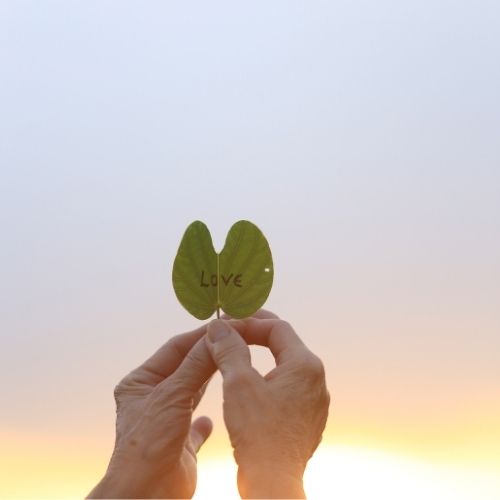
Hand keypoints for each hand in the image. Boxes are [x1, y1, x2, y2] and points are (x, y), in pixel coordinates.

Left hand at [87, 325, 215, 498]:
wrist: (147, 495)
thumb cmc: (148, 444)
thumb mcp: (172, 395)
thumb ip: (196, 365)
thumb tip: (216, 335)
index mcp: (140, 382)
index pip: (175, 348)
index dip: (200, 335)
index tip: (226, 324)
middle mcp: (152, 398)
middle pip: (186, 367)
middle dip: (208, 353)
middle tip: (235, 338)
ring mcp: (166, 420)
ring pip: (193, 391)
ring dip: (211, 378)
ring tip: (232, 360)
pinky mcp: (180, 443)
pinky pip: (196, 424)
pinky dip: (207, 418)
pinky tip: (215, 415)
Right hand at [205, 313, 329, 498]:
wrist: (274, 483)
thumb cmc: (258, 433)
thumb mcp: (238, 383)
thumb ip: (229, 349)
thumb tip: (219, 327)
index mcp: (305, 365)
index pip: (277, 328)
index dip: (249, 323)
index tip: (226, 327)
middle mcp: (316, 380)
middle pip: (285, 343)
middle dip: (257, 334)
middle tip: (233, 330)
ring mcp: (314, 401)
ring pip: (286, 366)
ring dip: (262, 356)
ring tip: (238, 355)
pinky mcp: (308, 418)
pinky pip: (288, 387)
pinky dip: (269, 378)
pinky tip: (250, 385)